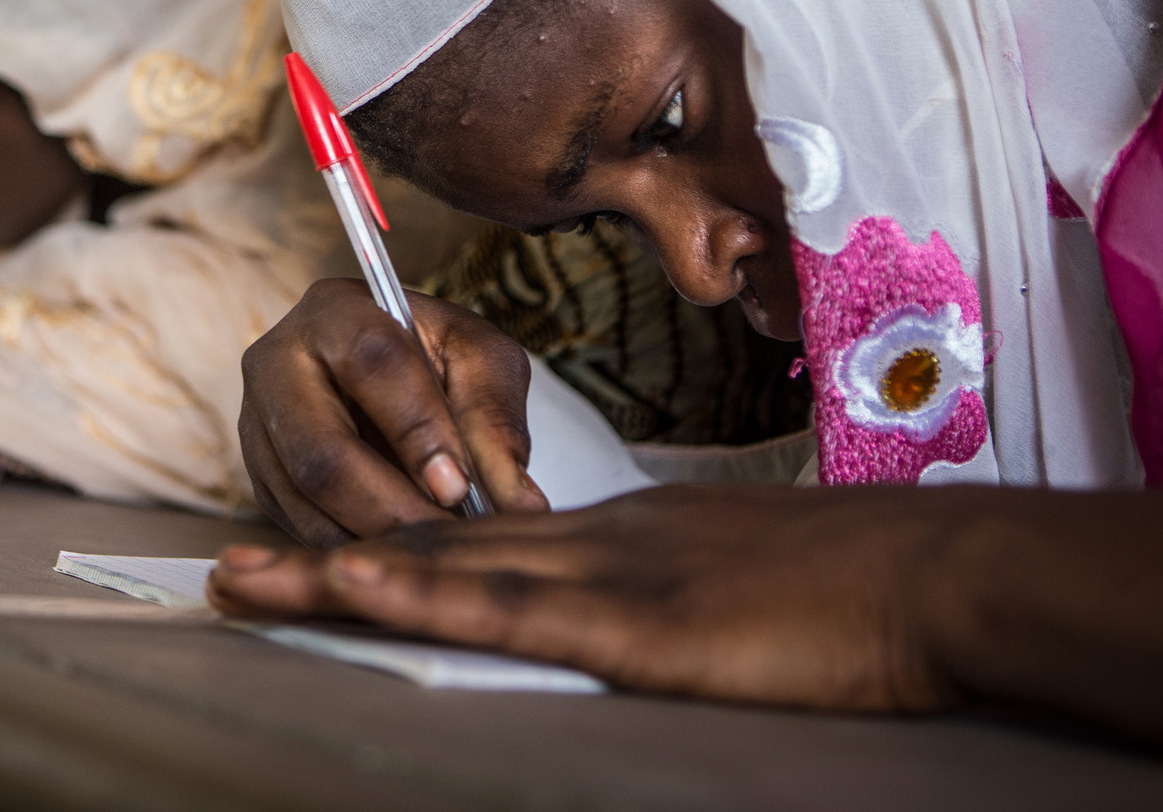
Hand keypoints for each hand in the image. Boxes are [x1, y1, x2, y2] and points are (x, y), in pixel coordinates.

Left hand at [208, 485, 1162, 746]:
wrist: (932, 576)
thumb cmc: (851, 592)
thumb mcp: (734, 585)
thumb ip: (668, 595)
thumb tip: (633, 620)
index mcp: (614, 542)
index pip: (478, 544)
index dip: (388, 552)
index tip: (314, 559)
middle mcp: (589, 545)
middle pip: (435, 547)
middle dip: (326, 557)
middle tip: (230, 564)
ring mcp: (607, 576)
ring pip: (448, 567)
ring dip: (336, 572)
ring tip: (245, 578)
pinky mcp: (637, 618)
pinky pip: (511, 604)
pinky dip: (426, 594)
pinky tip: (361, 587)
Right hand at [238, 278, 545, 547]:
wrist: (380, 368)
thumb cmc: (434, 357)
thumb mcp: (479, 361)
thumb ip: (496, 420)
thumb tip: (520, 503)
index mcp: (336, 312)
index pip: (371, 363)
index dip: (416, 429)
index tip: (459, 486)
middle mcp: (277, 363)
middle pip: (322, 451)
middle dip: (391, 508)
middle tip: (449, 541)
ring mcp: (255, 423)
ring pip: (305, 499)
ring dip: (375, 538)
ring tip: (434, 554)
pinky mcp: (258, 474)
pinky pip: (297, 526)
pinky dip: (353, 549)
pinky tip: (400, 555)